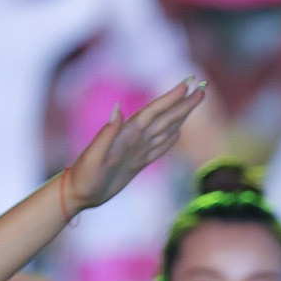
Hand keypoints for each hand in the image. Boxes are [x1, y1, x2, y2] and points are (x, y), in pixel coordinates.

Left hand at [62, 79, 207, 212]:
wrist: (79, 193)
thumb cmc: (84, 176)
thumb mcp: (94, 156)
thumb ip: (107, 134)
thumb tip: (119, 110)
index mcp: (126, 134)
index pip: (153, 113)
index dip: (170, 100)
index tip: (186, 87)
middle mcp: (133, 139)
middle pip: (163, 118)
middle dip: (182, 104)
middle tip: (201, 91)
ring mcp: (136, 150)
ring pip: (164, 129)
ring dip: (180, 117)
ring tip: (193, 105)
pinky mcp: (137, 163)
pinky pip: (158, 147)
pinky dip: (170, 139)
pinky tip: (177, 133)